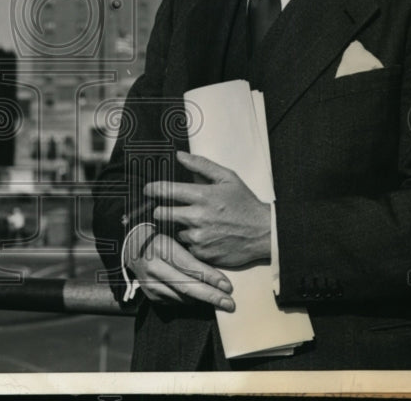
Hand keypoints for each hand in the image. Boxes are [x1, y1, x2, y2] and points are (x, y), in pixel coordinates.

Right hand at [124, 223, 233, 309]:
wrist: (131, 244)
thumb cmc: (160, 233)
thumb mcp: (173, 232)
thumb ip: (191, 246)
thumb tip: (219, 263)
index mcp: (161, 247)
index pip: (190, 266)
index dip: (210, 277)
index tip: (228, 286)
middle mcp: (153, 267)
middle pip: (186, 287)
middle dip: (211, 296)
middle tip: (230, 303)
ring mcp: (150, 283)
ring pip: (182, 297)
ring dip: (202, 300)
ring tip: (220, 300)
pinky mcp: (150, 294)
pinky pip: (175, 301)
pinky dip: (189, 300)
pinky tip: (199, 296)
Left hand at [145, 150, 271, 267]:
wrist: (263, 233)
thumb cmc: (244, 203)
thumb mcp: (227, 178)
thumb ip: (202, 165)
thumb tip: (180, 155)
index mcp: (203, 196)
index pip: (168, 191)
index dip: (153, 189)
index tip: (147, 190)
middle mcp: (198, 217)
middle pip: (162, 213)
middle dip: (160, 211)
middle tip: (164, 210)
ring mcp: (199, 237)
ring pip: (176, 231)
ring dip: (181, 228)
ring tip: (197, 225)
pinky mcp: (203, 254)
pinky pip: (187, 247)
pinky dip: (192, 243)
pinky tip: (205, 237)